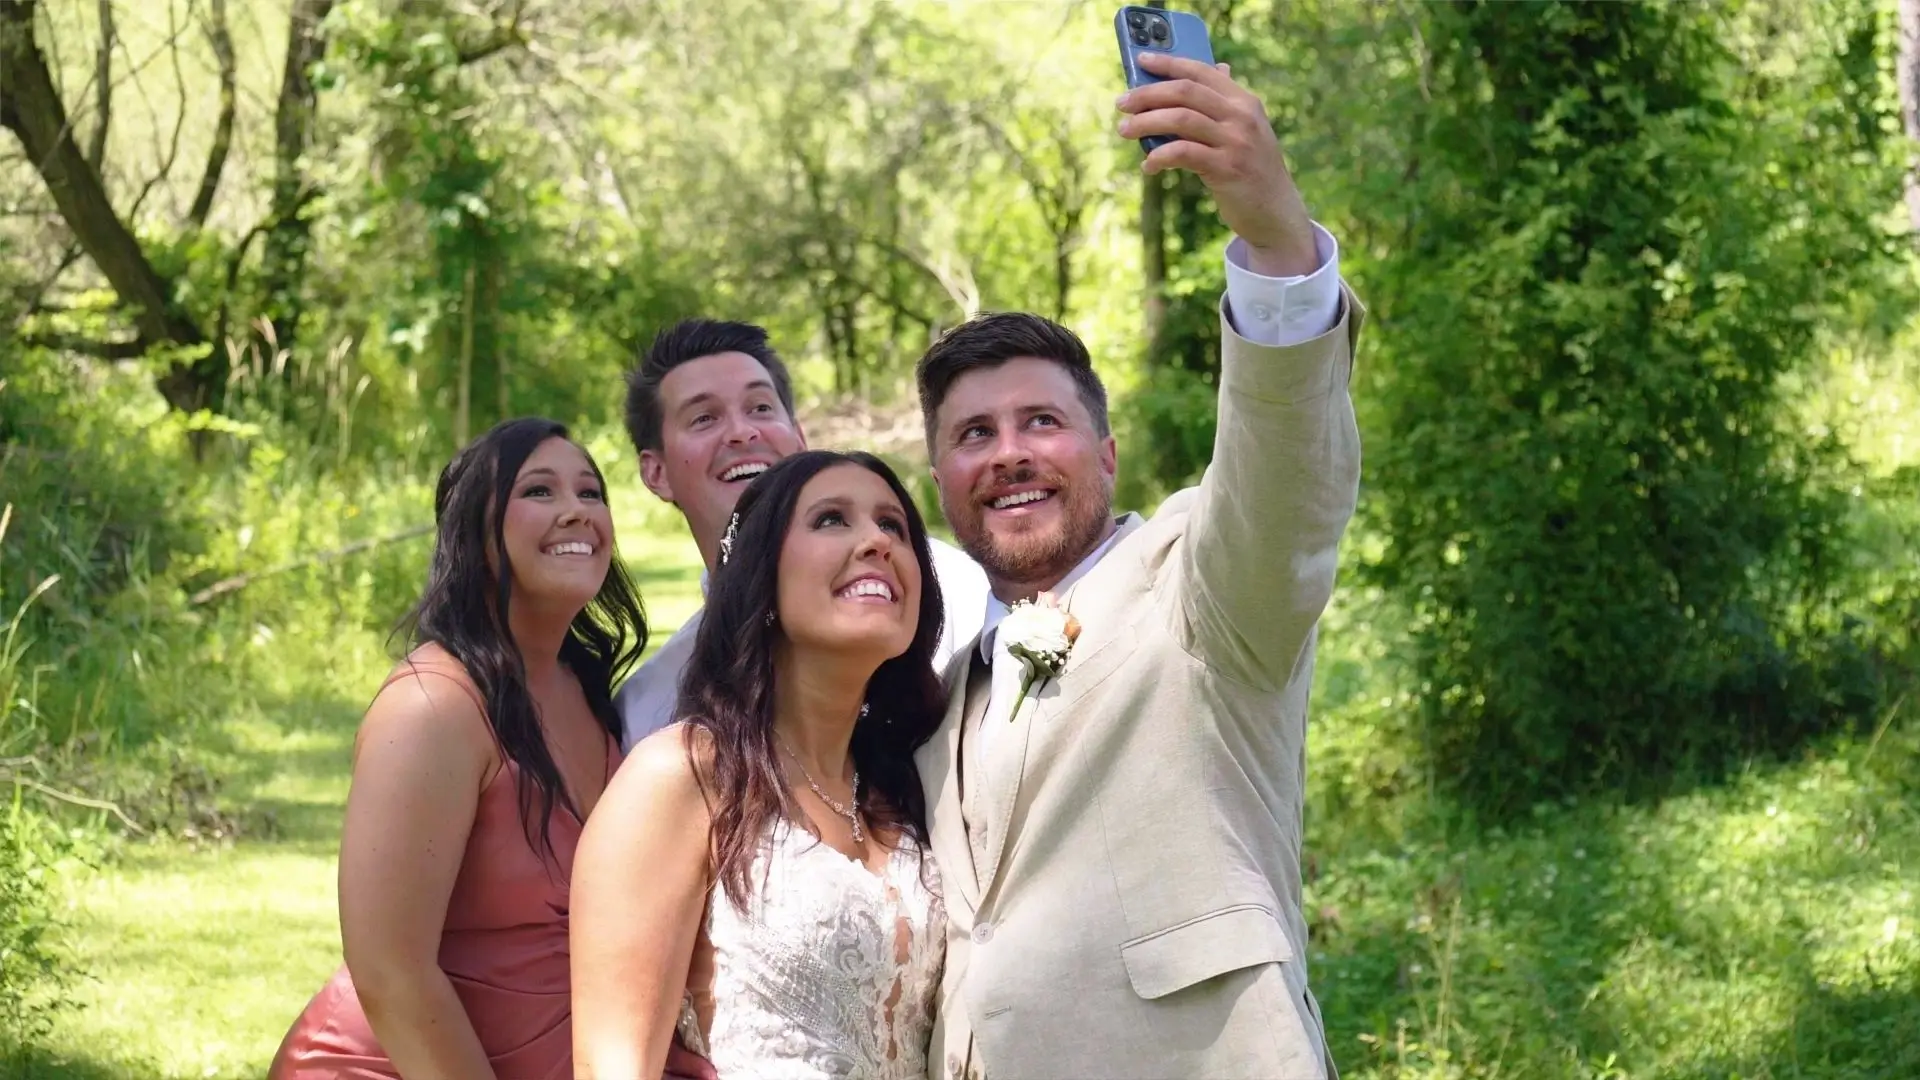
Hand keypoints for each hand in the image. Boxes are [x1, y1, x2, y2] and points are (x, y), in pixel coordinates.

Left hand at [1118, 52, 1316, 275]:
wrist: (1276, 213)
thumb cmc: (1252, 171)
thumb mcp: (1246, 131)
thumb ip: (1227, 104)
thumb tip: (1216, 69)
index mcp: (1245, 101)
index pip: (1202, 71)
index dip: (1169, 63)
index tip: (1141, 60)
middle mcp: (1242, 116)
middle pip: (1185, 91)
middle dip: (1148, 94)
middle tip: (1121, 104)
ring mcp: (1236, 141)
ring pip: (1181, 119)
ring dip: (1146, 123)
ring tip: (1124, 131)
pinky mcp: (1227, 169)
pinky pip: (1183, 153)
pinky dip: (1159, 157)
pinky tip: (1148, 166)